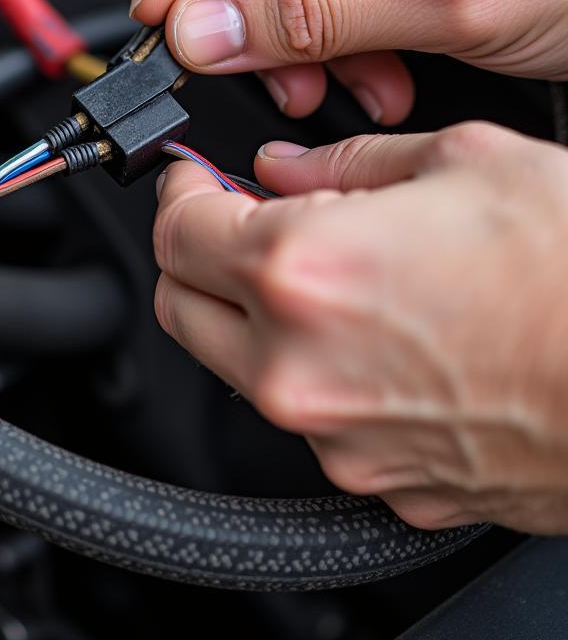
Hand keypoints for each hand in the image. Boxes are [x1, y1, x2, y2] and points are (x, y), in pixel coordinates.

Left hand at [152, 122, 567, 531]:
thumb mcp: (464, 162)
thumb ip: (347, 162)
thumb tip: (286, 168)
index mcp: (303, 271)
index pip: (176, 230)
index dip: (180, 192)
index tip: (195, 179)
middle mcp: (300, 366)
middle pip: (182, 305)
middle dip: (195, 256)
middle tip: (237, 220)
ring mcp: (336, 436)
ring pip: (237, 365)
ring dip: (251, 314)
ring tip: (325, 272)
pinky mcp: (376, 478)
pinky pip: (309, 416)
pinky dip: (313, 369)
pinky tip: (374, 333)